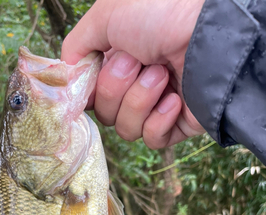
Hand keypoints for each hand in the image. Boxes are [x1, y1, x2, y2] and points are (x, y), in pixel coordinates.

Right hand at [61, 0, 205, 148]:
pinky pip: (151, 140)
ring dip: (140, 100)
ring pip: (125, 129)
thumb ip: (77, 43)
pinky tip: (174, 98)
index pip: (89, 93)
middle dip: (115, 88)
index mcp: (117, 60)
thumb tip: (66, 71)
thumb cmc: (161, 12)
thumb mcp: (107, 13)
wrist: (210, 33)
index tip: (85, 84)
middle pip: (104, 113)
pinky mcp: (175, 125)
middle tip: (137, 61)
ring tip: (162, 75)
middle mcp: (134, 84)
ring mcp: (156, 105)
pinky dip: (159, 120)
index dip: (85, 93)